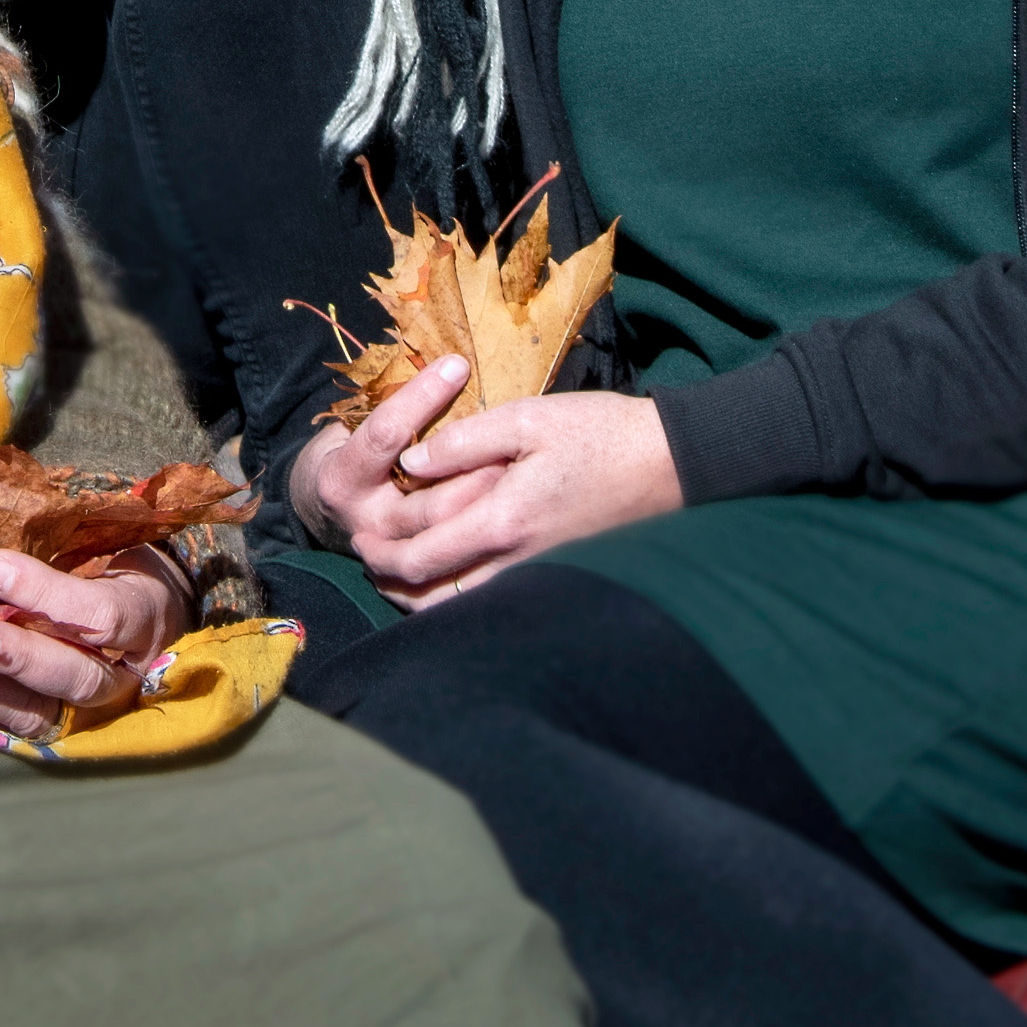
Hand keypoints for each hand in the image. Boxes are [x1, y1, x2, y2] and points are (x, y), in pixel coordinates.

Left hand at [0, 545, 190, 739]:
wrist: (134, 611)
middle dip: (16, 657)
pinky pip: (7, 719)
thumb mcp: (105, 538)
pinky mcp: (50, 723)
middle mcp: (121, 675)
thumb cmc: (112, 560)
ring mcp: (86, 709)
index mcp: (142, 617)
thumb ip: (61, 538)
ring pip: (38, 711)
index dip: (46, 595)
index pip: (101, 615)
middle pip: (74, 677)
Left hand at [291, 359, 681, 604]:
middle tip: (365, 558)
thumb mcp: (528, 419)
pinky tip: (452, 577)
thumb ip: (463, 442)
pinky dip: (459, 598)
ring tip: (395, 576)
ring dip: (421, 596)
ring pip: (462, 608)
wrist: (670, 466)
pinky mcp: (555, 575)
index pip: (419, 552)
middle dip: (391, 579)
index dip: (381, 547)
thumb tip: (411, 463)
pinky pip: (493, 602)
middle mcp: (515, 561)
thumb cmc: (600, 433)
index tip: (356, 534)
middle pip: (432, 593)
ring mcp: (537, 575)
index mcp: (502, 521)